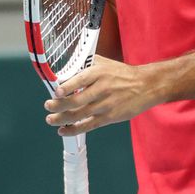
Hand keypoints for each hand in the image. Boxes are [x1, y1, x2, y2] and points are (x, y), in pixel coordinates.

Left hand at [45, 56, 161, 134]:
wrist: (146, 86)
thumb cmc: (122, 74)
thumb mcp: (104, 63)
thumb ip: (85, 64)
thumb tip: (65, 66)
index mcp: (99, 73)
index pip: (79, 80)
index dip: (67, 87)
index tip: (56, 91)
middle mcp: (102, 89)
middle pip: (76, 101)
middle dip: (58, 105)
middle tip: (48, 106)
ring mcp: (106, 105)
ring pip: (80, 115)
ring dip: (62, 119)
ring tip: (50, 119)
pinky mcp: (110, 117)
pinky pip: (89, 125)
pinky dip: (74, 129)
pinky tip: (63, 131)